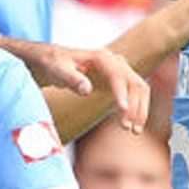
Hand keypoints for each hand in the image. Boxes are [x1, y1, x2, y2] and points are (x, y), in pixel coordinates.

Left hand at [0, 38, 151, 132]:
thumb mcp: (56, 69)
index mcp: (101, 58)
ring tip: (133, 130)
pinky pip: (133, 95)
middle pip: (135, 83)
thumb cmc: (50, 63)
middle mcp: (113, 62)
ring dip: (140, 109)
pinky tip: (131, 125)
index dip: (122, 93)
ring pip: (139, 89)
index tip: (123, 111)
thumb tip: (87, 89)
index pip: (118, 75)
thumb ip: (71, 78)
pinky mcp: (116, 82)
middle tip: (129, 128)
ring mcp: (117, 72)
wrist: (48, 60)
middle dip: (136, 105)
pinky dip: (135, 109)